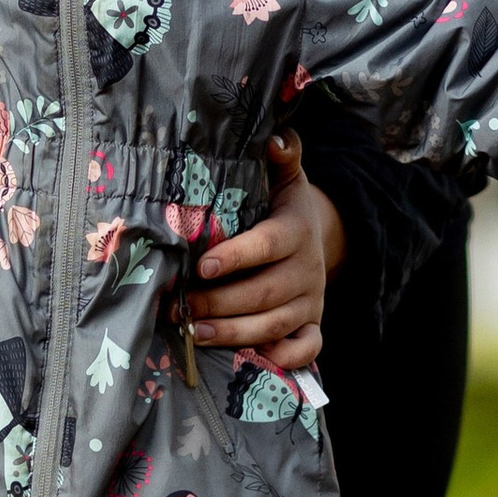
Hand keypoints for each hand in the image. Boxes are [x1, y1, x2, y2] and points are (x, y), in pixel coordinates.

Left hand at [188, 131, 341, 375]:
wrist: (318, 235)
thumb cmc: (281, 207)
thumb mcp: (284, 177)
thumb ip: (281, 155)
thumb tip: (272, 137)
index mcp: (297, 230)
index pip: (268, 245)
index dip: (237, 256)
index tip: (202, 265)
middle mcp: (308, 269)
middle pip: (265, 293)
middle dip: (220, 303)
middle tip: (179, 307)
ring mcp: (312, 301)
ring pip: (276, 325)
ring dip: (234, 333)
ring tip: (195, 333)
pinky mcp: (313, 325)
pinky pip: (306, 348)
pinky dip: (284, 359)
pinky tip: (251, 359)